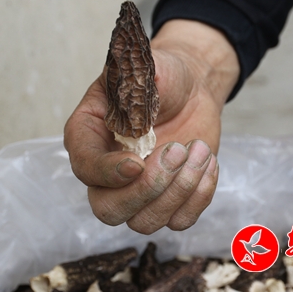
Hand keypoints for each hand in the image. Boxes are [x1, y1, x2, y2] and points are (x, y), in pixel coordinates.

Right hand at [64, 20, 239, 233]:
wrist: (190, 89)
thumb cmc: (162, 77)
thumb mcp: (146, 69)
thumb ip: (135, 83)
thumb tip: (134, 100)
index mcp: (89, 135)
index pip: (85, 167)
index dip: (108, 173)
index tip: (137, 162)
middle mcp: (107, 172)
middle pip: (109, 210)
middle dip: (148, 188)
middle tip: (177, 149)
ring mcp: (137, 191)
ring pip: (145, 222)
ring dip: (179, 191)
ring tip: (198, 148)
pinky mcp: (169, 200)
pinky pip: (179, 221)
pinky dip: (199, 197)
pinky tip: (207, 161)